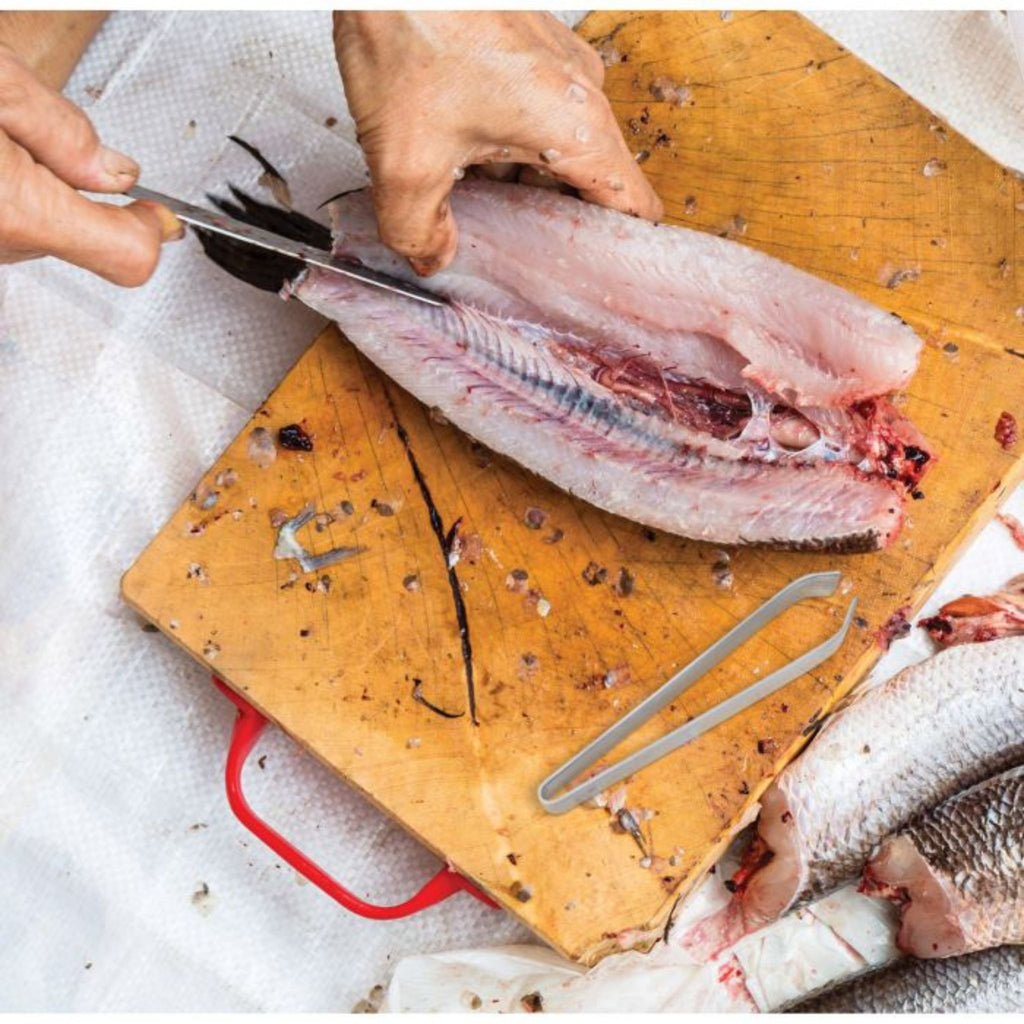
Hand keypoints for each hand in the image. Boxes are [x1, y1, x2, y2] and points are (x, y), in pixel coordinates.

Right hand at [0, 43, 180, 285]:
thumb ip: (63, 129)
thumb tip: (117, 171)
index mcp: (16, 209)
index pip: (128, 254)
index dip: (154, 229)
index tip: (164, 212)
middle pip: (85, 237)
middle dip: (79, 187)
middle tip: (37, 133)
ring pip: (46, 229)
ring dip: (41, 189)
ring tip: (0, 136)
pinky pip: (12, 226)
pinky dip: (13, 195)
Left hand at [333, 11, 662, 275]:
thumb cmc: (412, 26)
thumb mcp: (405, 159)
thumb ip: (418, 229)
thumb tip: (432, 258)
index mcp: (577, 126)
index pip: (634, 209)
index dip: (621, 255)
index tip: (602, 284)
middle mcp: (580, 93)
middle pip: (593, 185)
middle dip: (557, 225)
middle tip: (523, 262)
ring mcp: (559, 68)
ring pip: (560, 151)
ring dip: (526, 185)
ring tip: (484, 213)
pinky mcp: (530, 52)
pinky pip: (536, 117)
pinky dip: (509, 147)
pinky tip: (464, 163)